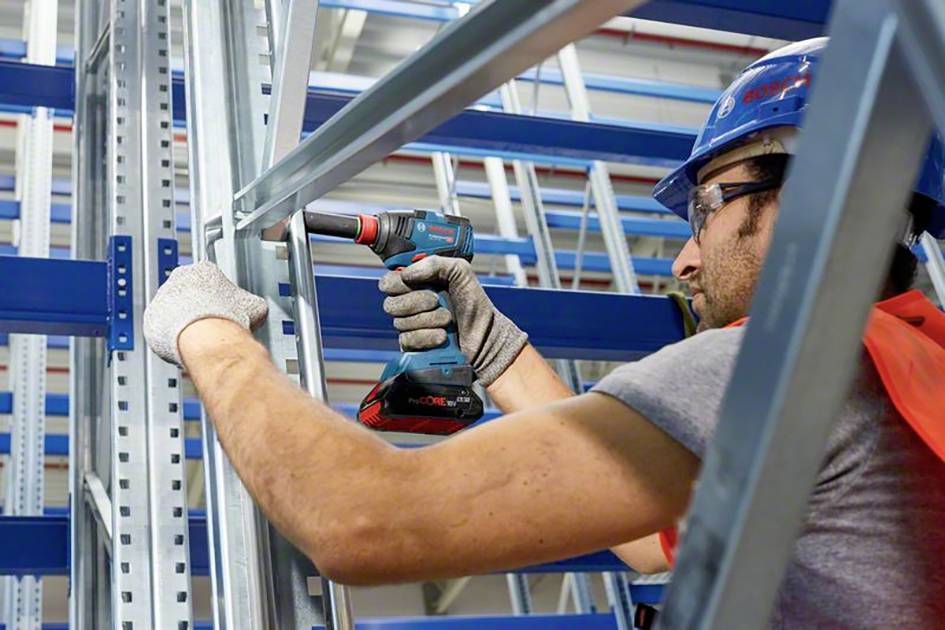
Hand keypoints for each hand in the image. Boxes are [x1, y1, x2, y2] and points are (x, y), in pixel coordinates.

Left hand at [143, 261, 267, 364]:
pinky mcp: (152, 319)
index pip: (208, 278)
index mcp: (204, 269)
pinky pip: (161, 327)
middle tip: (210, 323)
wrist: (206, 337)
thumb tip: (256, 308)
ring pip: (173, 310)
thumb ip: (249, 302)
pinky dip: (171, 336)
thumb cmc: (229, 318)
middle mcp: (178, 279)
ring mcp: (162, 298)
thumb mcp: (255, 306)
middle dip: (198, 307)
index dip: (217, 295)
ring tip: (199, 337)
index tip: (223, 307)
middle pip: (188, 292)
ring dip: (183, 321)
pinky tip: (186, 344)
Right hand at [378, 256, 526, 385]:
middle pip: (391, 304)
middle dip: (417, 301)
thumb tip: (406, 273)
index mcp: (415, 284)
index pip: (388, 282)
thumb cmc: (473, 302)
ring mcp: (410, 326)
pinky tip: (443, 336)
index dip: (398, 283)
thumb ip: (434, 263)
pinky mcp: (413, 346)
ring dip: (429, 320)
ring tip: (448, 319)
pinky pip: (409, 340)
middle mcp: (409, 304)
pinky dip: (428, 337)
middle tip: (437, 300)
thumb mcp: (460, 271)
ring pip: (401, 323)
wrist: (485, 334)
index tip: (413, 281)